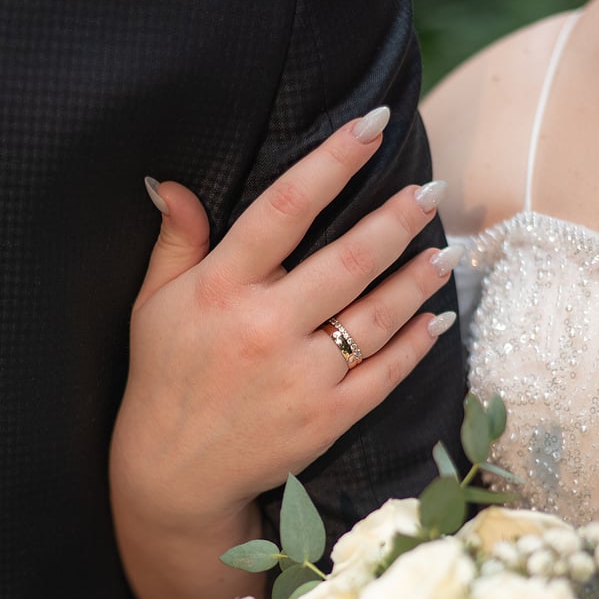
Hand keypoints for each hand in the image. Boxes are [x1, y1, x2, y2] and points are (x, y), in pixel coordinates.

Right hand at [109, 107, 459, 598]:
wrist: (173, 473)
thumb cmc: (163, 380)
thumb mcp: (152, 305)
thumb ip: (174, 242)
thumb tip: (173, 181)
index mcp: (221, 289)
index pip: (283, 209)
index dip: (332, 161)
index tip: (372, 125)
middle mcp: (265, 328)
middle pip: (347, 260)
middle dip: (397, 219)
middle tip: (432, 189)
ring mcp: (300, 377)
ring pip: (376, 316)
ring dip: (418, 279)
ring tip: (445, 250)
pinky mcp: (326, 419)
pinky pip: (383, 375)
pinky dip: (415, 346)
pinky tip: (437, 319)